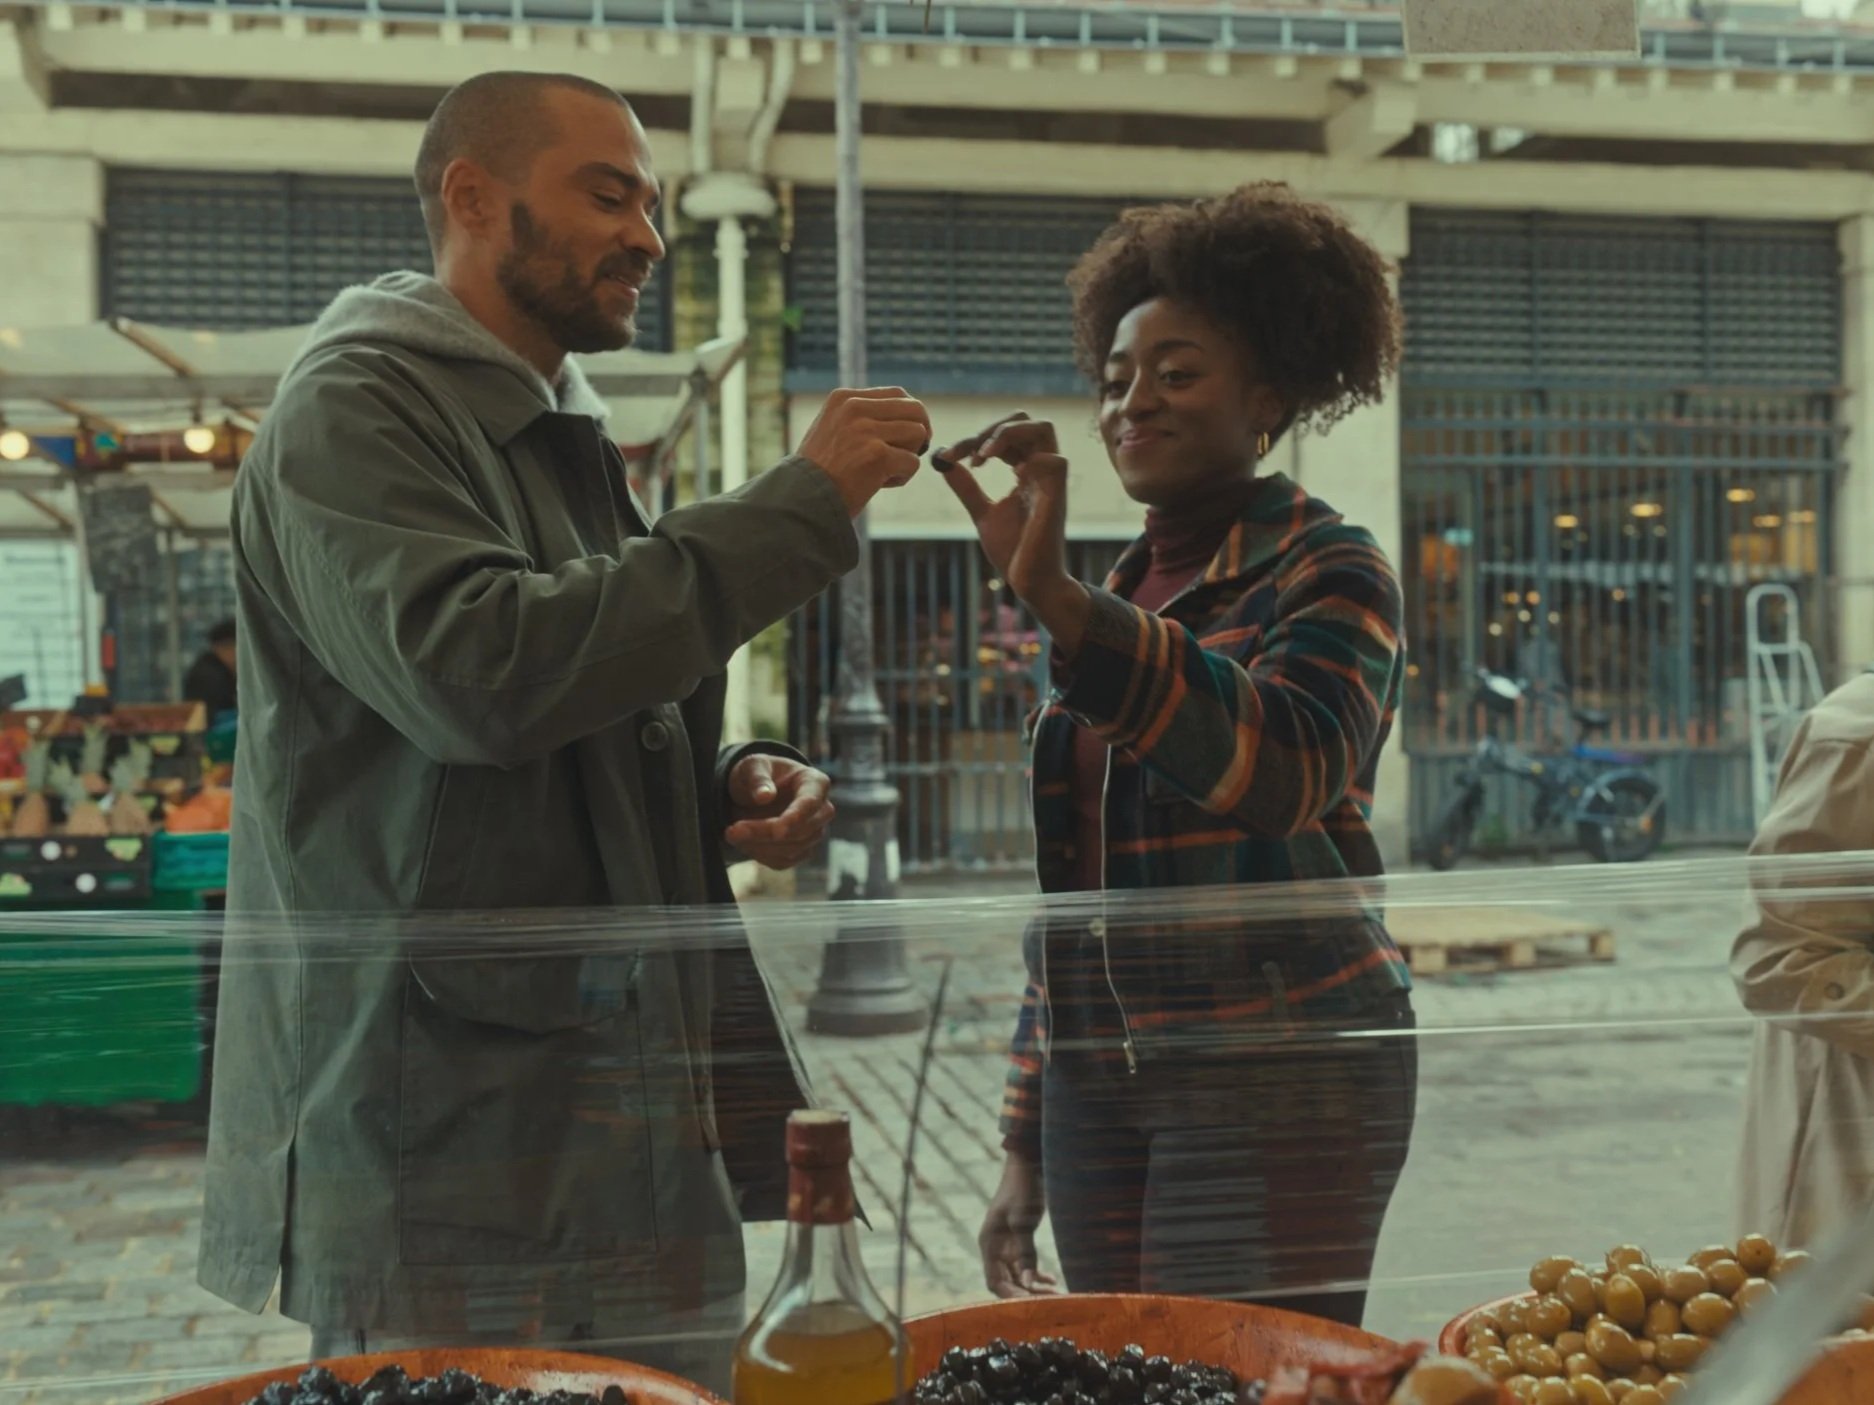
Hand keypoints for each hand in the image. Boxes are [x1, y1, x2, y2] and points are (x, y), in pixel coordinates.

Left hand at [725, 754, 834, 869]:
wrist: (756, 791)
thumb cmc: (759, 773)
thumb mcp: (753, 766)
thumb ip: (758, 777)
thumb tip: (765, 796)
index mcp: (815, 782)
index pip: (810, 803)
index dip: (795, 818)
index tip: (776, 831)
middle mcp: (821, 810)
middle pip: (801, 830)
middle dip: (765, 834)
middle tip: (732, 831)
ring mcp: (814, 832)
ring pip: (792, 849)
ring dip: (759, 846)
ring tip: (732, 833)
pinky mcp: (802, 850)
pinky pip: (784, 861)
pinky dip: (760, 855)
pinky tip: (743, 842)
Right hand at [798, 387, 932, 516]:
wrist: (802, 500)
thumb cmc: (820, 472)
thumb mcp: (833, 429)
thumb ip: (862, 416)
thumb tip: (910, 414)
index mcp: (844, 398)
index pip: (897, 394)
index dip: (911, 415)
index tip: (909, 435)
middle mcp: (854, 408)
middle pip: (915, 409)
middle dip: (920, 432)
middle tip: (912, 452)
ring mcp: (865, 431)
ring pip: (918, 434)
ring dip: (909, 456)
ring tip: (887, 472)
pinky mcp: (877, 456)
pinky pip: (912, 462)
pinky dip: (902, 477)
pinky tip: (881, 484)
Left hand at [939, 413, 1090, 652]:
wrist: (1029, 581)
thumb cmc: (1013, 550)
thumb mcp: (982, 512)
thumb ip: (967, 487)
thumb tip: (944, 462)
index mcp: (1025, 470)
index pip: (1004, 434)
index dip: (973, 438)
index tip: (948, 455)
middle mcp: (1040, 469)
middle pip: (1024, 421)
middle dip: (990, 429)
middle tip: (969, 454)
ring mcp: (1051, 481)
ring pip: (1043, 428)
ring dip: (1007, 434)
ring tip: (982, 456)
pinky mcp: (1057, 498)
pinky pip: (1055, 461)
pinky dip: (1028, 459)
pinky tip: (1009, 476)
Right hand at [979, 1152, 1059, 1298]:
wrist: (1028, 1165)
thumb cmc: (1022, 1190)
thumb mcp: (1023, 1221)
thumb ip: (1026, 1253)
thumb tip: (1029, 1284)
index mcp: (989, 1244)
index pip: (995, 1282)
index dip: (1011, 1297)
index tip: (1032, 1305)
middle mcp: (995, 1248)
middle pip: (1007, 1283)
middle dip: (1027, 1294)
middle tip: (1051, 1302)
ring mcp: (1007, 1245)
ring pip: (1018, 1276)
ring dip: (1034, 1287)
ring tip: (1057, 1294)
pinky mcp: (1019, 1240)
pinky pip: (1025, 1265)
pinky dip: (1037, 1274)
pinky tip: (1053, 1280)